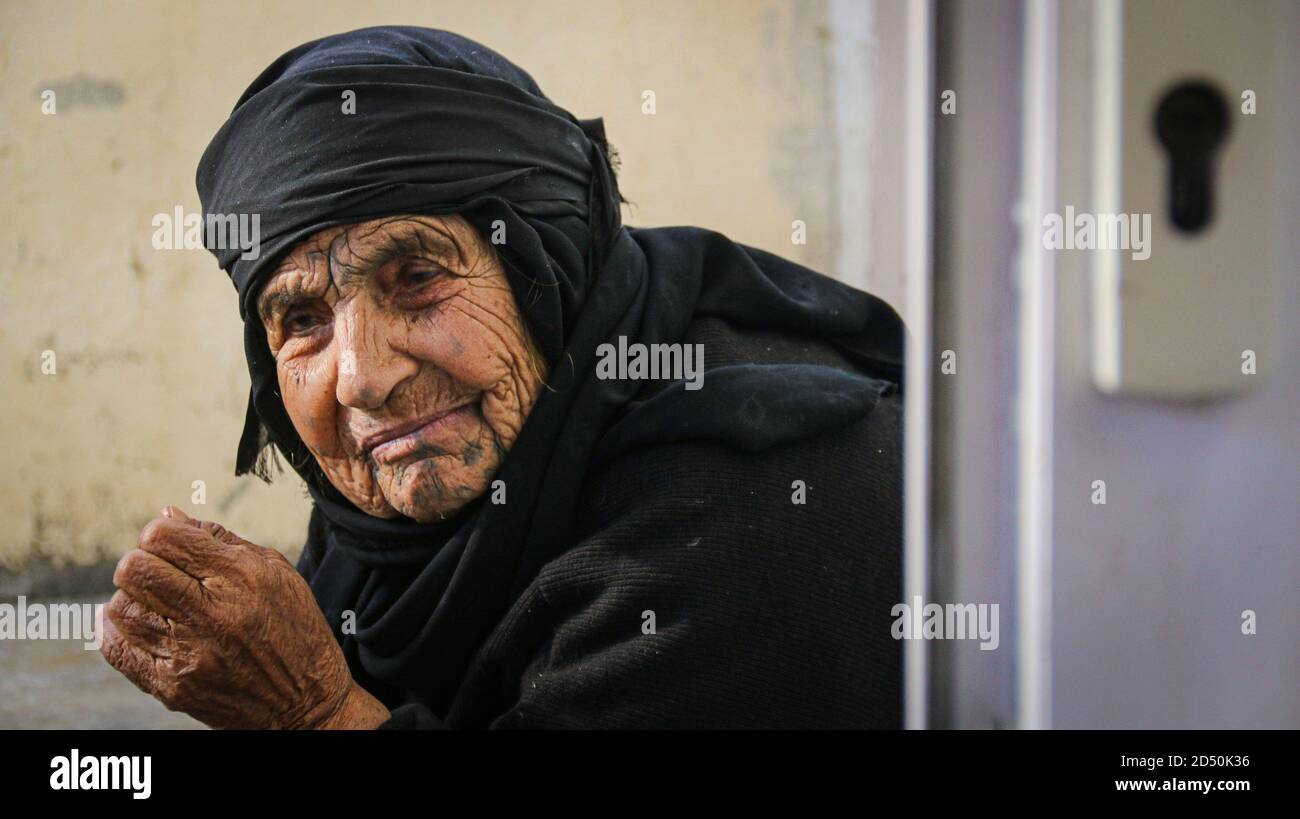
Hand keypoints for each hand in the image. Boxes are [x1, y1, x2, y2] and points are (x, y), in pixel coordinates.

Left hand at [101, 505, 389, 728]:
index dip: (160, 533)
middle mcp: (212, 614)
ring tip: (156, 603)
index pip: (163, 536)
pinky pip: (116, 648)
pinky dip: (116, 630)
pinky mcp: (171, 687)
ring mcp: (188, 654)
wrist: (306, 701)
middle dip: (142, 562)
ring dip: (133, 598)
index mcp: (242, 577)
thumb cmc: (294, 628)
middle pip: (134, 568)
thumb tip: (167, 515)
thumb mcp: (276, 572)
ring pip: (120, 607)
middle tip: (161, 572)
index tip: (172, 545)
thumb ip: (220, 541)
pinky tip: (137, 623)